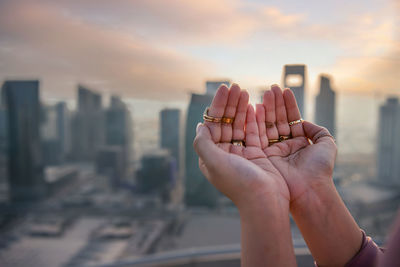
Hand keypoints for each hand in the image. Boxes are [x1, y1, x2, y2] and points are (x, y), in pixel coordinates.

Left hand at [193, 84, 295, 266]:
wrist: (264, 202)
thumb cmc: (237, 183)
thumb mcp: (213, 162)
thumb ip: (202, 143)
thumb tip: (199, 125)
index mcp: (212, 156)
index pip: (212, 124)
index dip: (217, 106)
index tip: (224, 89)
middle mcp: (225, 154)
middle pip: (225, 122)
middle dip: (229, 104)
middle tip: (235, 85)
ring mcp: (241, 153)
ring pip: (239, 125)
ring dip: (241, 108)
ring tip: (244, 91)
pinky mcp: (257, 154)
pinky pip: (254, 132)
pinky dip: (253, 119)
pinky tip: (254, 105)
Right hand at [257, 85, 360, 266]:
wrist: (309, 190)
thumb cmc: (320, 168)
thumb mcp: (327, 144)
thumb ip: (318, 130)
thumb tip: (304, 121)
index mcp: (299, 143)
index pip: (292, 119)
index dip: (288, 105)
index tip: (284, 90)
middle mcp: (285, 146)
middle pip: (278, 120)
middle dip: (275, 103)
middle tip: (271, 87)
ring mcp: (273, 150)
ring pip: (268, 125)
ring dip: (267, 108)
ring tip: (265, 92)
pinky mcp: (262, 156)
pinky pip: (259, 135)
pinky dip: (258, 121)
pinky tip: (258, 106)